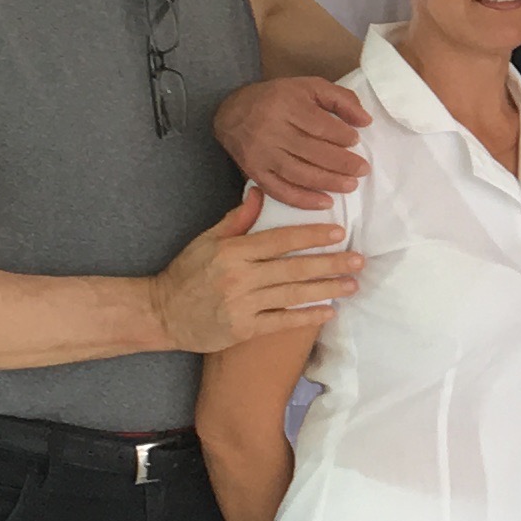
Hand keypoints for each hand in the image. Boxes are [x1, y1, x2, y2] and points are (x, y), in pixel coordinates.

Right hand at [149, 190, 362, 350]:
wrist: (161, 313)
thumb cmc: (186, 274)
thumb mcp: (207, 240)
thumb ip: (237, 220)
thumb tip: (259, 192)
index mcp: (232, 251)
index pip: (280, 240)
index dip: (311, 236)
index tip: (338, 233)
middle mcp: (239, 277)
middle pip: (293, 268)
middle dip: (330, 263)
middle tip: (359, 260)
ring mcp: (242, 304)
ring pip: (293, 294)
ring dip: (327, 289)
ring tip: (352, 284)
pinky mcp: (243, 329)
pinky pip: (282, 321)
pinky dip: (307, 317)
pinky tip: (329, 312)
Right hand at [214, 76, 370, 209]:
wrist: (231, 112)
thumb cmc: (278, 98)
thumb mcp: (309, 87)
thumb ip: (340, 99)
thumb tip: (365, 121)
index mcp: (286, 105)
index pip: (320, 126)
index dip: (342, 136)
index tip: (356, 140)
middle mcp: (272, 131)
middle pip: (312, 152)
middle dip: (342, 163)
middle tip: (362, 169)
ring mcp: (262, 154)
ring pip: (298, 173)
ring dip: (328, 182)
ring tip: (350, 185)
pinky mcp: (255, 172)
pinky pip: (280, 191)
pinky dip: (303, 200)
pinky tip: (325, 203)